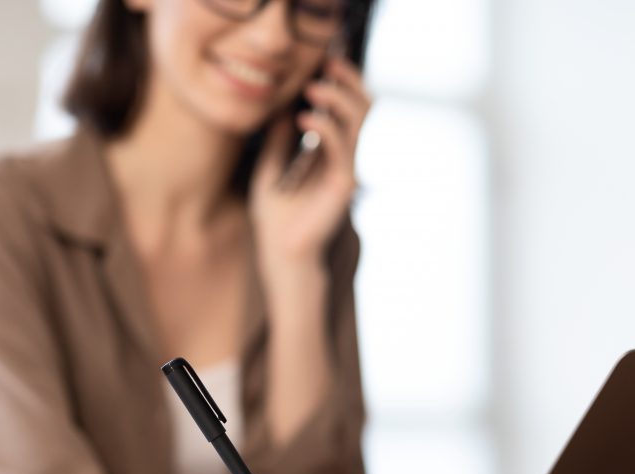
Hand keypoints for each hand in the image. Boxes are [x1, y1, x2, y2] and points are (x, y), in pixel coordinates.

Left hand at [250, 56, 372, 271]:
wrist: (280, 250)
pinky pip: (343, 148)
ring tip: (312, 89)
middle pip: (363, 109)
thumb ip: (279, 139)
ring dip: (337, 100)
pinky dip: (326, 127)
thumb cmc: (275, 215)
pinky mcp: (345, 185)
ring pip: (359, 123)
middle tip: (327, 65)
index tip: (324, 62)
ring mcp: (349, 170)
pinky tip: (304, 118)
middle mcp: (346, 158)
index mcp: (332, 152)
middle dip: (348, 82)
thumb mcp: (270, 167)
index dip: (342, 83)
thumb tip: (282, 107)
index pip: (349, 109)